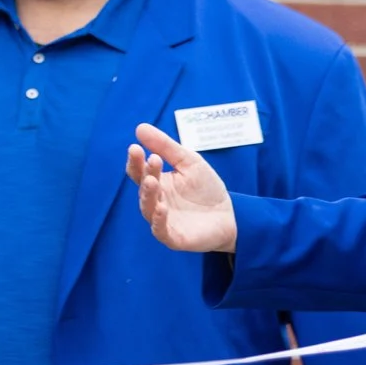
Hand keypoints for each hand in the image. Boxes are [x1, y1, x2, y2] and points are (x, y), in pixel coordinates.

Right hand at [126, 123, 237, 253]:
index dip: (135, 161)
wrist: (230, 215)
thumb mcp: (189, 161)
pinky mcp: (173, 237)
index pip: (138, 171)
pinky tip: (161, 209)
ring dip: (148, 195)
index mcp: (156, 183)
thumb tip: (140, 127)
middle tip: (153, 161)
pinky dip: (158, 221)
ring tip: (153, 181)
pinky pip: (160, 230)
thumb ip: (166, 146)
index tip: (136, 148)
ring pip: (148, 208)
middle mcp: (155, 201)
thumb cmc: (206, 189)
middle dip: (145, 174)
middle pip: (143, 188)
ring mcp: (162, 220)